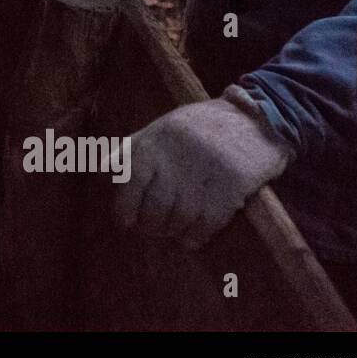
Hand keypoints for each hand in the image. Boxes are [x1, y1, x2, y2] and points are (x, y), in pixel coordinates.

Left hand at [113, 93, 292, 250]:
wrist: (255, 118)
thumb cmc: (201, 126)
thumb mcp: (161, 127)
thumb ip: (131, 148)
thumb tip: (101, 170)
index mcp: (156, 139)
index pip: (130, 179)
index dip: (124, 206)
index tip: (125, 221)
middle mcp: (176, 155)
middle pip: (155, 204)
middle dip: (150, 224)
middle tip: (152, 229)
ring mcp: (205, 170)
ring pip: (180, 216)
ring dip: (173, 231)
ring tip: (171, 232)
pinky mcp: (232, 184)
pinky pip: (209, 221)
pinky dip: (197, 235)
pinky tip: (192, 239)